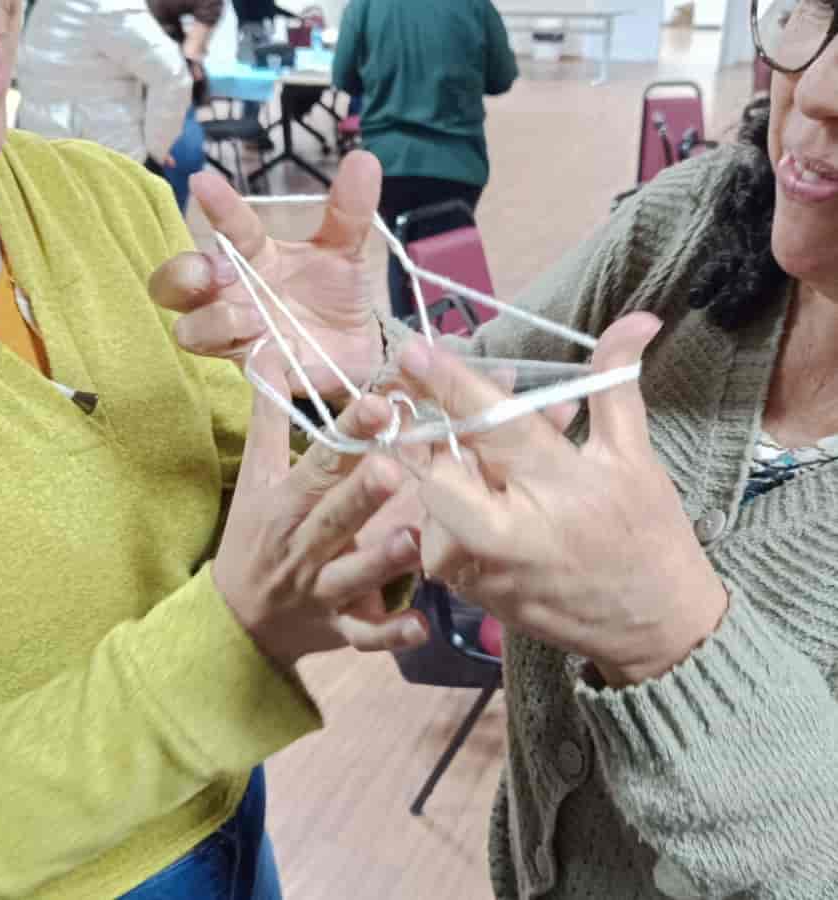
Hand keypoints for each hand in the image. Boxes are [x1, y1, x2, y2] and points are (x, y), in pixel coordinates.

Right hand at [150, 152, 384, 400]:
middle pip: (171, 285)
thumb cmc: (335, 291)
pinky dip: (254, 372)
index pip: (225, 228)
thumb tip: (365, 159)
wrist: (357, 346)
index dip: (215, 207)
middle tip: (219, 272)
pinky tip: (272, 368)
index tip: (203, 181)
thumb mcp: (345, 251)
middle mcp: (231, 295)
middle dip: (184, 274)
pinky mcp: (257, 373)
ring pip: (190, 331)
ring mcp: (237, 336)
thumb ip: (350, 211)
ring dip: (216, 321)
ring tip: (256, 319)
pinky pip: (241, 375)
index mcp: (252, 257)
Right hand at [212, 351, 427, 668]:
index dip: (346, 435)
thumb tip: (268, 353)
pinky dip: (392, 633)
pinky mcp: (338, 628)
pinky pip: (365, 635)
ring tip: (413, 539)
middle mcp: (303, 545)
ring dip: (382, 560)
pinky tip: (422, 626)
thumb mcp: (255, 479)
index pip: (318, 464)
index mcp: (286, 504)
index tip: (377, 404)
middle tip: (393, 469)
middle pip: (334, 518)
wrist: (238, 622)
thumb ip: (270, 418)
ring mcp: (321, 590)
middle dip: (361, 496)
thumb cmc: (253, 538)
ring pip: (353, 575)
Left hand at [397, 312, 727, 686]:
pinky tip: (483, 494)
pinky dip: (450, 507)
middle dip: (429, 434)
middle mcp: (510, 531)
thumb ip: (615, 384)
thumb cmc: (647, 533)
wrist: (655, 626)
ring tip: (483, 460)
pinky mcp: (472, 594)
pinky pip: (437, 538)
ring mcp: (485, 569)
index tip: (411, 350)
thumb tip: (638, 318)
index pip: (490, 423)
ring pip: (431, 504)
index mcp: (555, 485)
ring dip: (446, 472)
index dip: (449, 383)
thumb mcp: (635, 456)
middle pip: (437, 470)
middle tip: (434, 408)